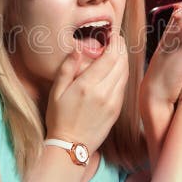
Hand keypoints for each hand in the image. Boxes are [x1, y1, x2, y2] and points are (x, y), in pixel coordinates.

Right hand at [45, 30, 128, 149]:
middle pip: (121, 63)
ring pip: (125, 74)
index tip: (113, 34)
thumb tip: (77, 48)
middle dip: (121, 48)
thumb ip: (67, 68)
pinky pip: (124, 86)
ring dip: (124, 60)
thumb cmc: (59, 118)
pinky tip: (118, 70)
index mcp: (87, 86)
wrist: (70, 146)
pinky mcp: (117, 110)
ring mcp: (113, 102)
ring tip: (118, 51)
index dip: (114, 43)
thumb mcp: (56, 91)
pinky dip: (123, 74)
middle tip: (117, 40)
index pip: (109, 57)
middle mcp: (104, 93)